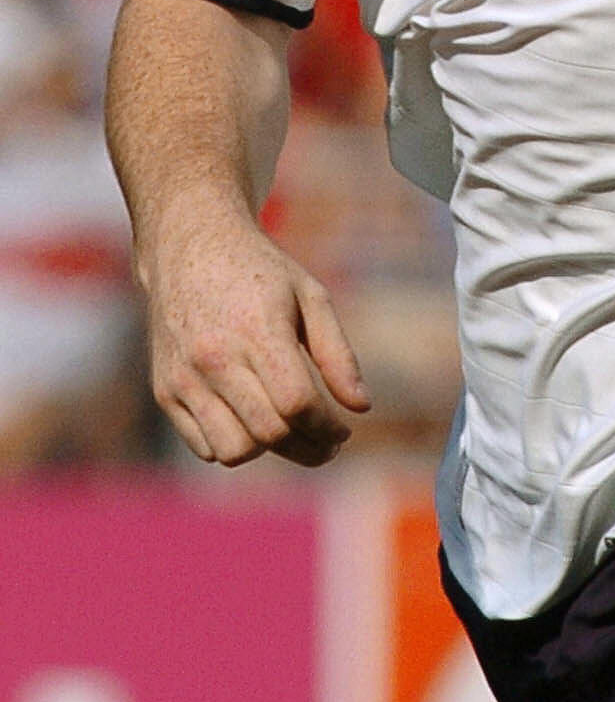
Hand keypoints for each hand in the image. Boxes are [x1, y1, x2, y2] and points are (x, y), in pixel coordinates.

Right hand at [140, 200, 370, 467]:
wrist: (190, 250)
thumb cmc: (261, 273)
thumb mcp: (311, 297)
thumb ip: (337, 354)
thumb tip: (362, 407)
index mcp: (258, 332)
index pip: (296, 403)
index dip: (327, 427)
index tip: (344, 429)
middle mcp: (214, 359)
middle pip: (268, 434)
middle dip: (309, 449)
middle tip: (329, 444)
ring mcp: (184, 379)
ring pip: (232, 451)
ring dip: (269, 451)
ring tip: (291, 431)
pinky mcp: (165, 391)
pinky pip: (203, 445)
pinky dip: (234, 444)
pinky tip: (255, 421)